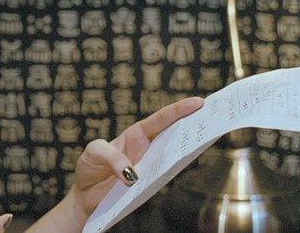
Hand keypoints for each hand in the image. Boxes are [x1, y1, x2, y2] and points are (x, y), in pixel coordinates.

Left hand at [70, 97, 203, 219]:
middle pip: (174, 134)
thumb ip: (111, 157)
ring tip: (206, 140)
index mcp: (135, 135)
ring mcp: (150, 167)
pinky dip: (171, 174)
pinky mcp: (147, 186)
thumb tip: (133, 174)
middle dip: (194, 125)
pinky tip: (179, 170)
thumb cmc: (90, 167)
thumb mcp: (93, 153)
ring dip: (188, 149)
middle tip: (215, 117)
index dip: (179, 110)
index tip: (198, 102)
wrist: (84, 196)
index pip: (160, 119)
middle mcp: (146, 149)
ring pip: (173, 156)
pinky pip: (163, 178)